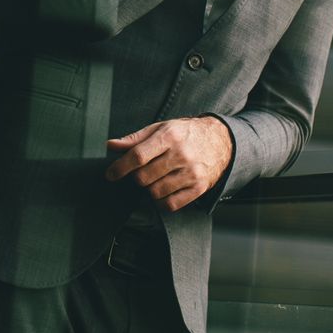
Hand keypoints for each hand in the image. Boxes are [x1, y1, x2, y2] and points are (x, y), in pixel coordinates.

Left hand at [104, 116, 232, 211]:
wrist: (221, 140)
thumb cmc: (186, 134)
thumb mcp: (160, 128)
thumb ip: (134, 139)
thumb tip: (111, 145)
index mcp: (169, 136)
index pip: (138, 156)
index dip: (120, 167)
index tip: (111, 174)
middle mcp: (181, 155)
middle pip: (144, 177)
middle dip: (137, 177)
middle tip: (143, 171)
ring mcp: (191, 173)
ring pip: (155, 192)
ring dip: (150, 188)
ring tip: (156, 178)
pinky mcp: (199, 188)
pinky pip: (171, 204)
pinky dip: (162, 200)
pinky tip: (164, 190)